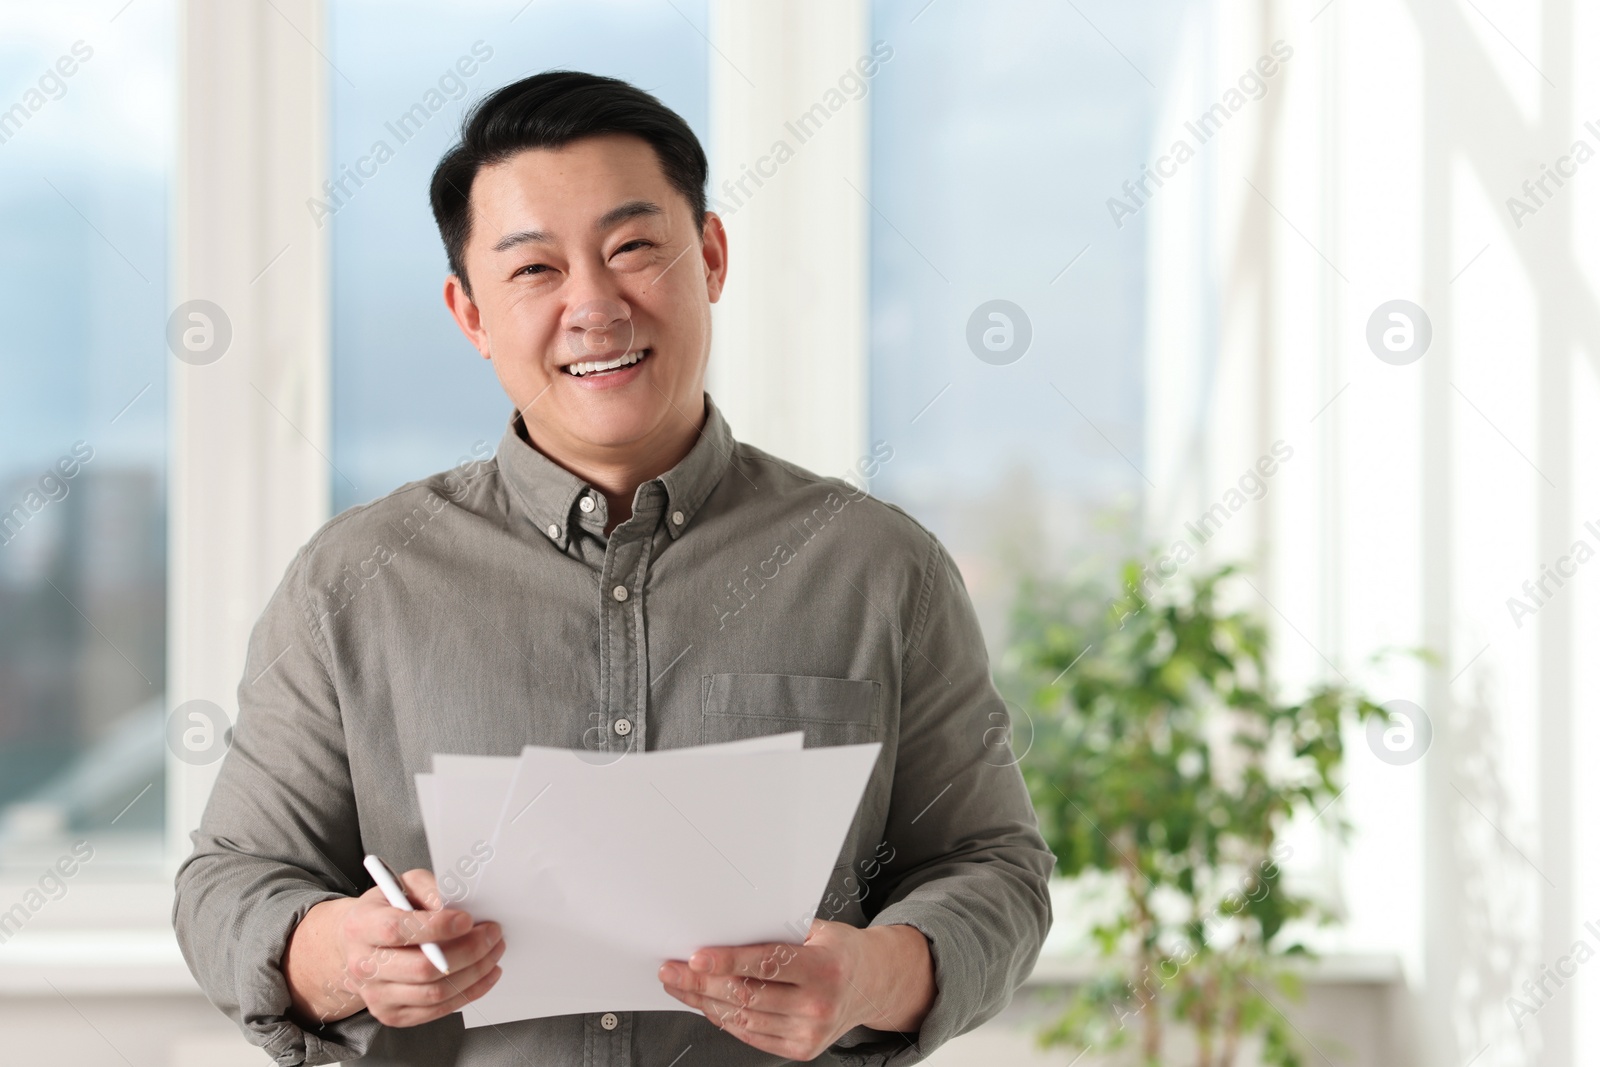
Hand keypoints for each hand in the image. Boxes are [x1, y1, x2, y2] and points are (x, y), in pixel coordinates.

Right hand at [283, 868, 504, 1027]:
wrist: (359, 945)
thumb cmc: (387, 910)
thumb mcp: (403, 886)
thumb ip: (429, 889)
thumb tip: (457, 906)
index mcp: (361, 926)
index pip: (398, 930)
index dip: (437, 926)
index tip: (468, 919)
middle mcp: (364, 965)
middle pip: (423, 968)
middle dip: (468, 951)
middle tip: (492, 934)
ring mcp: (376, 995)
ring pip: (435, 993)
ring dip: (475, 972)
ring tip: (493, 951)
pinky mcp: (392, 1014)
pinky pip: (438, 1010)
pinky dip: (469, 992)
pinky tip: (485, 973)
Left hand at [658, 920, 934, 1059]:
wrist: (873, 985)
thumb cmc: (840, 951)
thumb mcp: (818, 931)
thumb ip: (778, 932)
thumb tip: (725, 927)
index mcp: (824, 968)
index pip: (766, 964)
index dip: (726, 962)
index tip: (695, 957)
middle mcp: (818, 1005)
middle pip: (747, 995)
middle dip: (701, 983)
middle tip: (673, 970)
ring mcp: (809, 1033)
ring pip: (742, 1019)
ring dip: (704, 1002)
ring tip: (681, 986)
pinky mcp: (800, 1050)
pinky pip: (750, 1035)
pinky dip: (723, 1019)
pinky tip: (707, 1004)